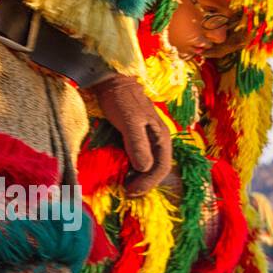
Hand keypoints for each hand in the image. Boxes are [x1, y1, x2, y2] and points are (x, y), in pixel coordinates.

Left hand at [90, 74, 171, 196]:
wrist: (111, 81)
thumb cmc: (121, 99)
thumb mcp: (130, 121)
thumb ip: (137, 144)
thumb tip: (144, 168)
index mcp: (161, 136)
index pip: (162, 167)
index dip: (148, 183)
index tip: (131, 191)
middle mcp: (157, 139)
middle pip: (156, 168)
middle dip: (143, 183)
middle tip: (126, 191)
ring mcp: (147, 139)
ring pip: (148, 165)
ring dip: (138, 178)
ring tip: (124, 184)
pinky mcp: (136, 137)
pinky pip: (138, 157)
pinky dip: (131, 168)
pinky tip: (121, 172)